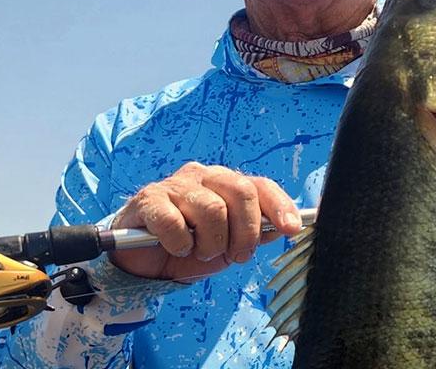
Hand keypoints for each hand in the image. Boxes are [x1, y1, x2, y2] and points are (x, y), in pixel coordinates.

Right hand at [109, 162, 301, 281]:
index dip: (279, 205)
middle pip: (241, 191)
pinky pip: (174, 222)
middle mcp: (203, 177)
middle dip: (245, 231)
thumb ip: (254, 233)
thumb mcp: (228, 244)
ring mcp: (175, 185)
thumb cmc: (190, 245)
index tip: (291, 229)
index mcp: (226, 184)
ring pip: (212, 209)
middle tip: (236, 255)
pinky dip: (180, 243)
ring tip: (199, 251)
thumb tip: (282, 228)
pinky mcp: (149, 199)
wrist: (144, 258)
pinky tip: (176, 247)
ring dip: (211, 243)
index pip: (260, 185)